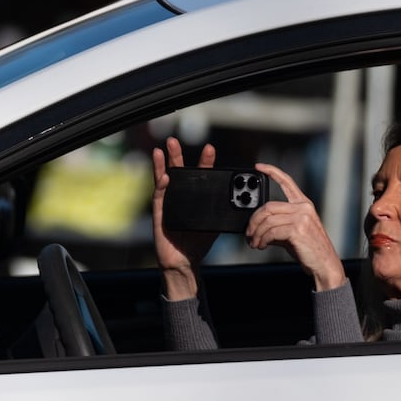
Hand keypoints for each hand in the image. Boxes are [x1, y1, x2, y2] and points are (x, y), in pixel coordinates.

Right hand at [151, 137, 217, 299]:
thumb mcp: (215, 224)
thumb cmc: (199, 242)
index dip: (204, 162)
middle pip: (177, 171)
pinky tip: (165, 177)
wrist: (186, 261)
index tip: (210, 149)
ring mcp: (167, 203)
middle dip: (176, 155)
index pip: (199, 175)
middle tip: (174, 140)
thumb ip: (223, 211)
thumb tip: (241, 202)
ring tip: (162, 149)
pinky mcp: (160, 214)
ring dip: (162, 164)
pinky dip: (162, 186)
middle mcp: (179, 196)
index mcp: (194, 197)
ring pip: (164, 179)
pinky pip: (159, 197)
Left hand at [247, 163, 346, 291]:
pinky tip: (261, 245)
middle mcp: (303, 208)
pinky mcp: (298, 229)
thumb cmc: (309, 249)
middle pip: (268, 207)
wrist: (324, 264)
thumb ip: (278, 225)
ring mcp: (301, 217)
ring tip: (254, 243)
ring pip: (268, 220)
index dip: (271, 171)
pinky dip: (262, 240)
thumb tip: (258, 227)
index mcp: (303, 204)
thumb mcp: (293, 233)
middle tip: (249, 233)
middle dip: (253, 221)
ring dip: (256, 233)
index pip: (287, 181)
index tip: (258, 167)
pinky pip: (271, 232)